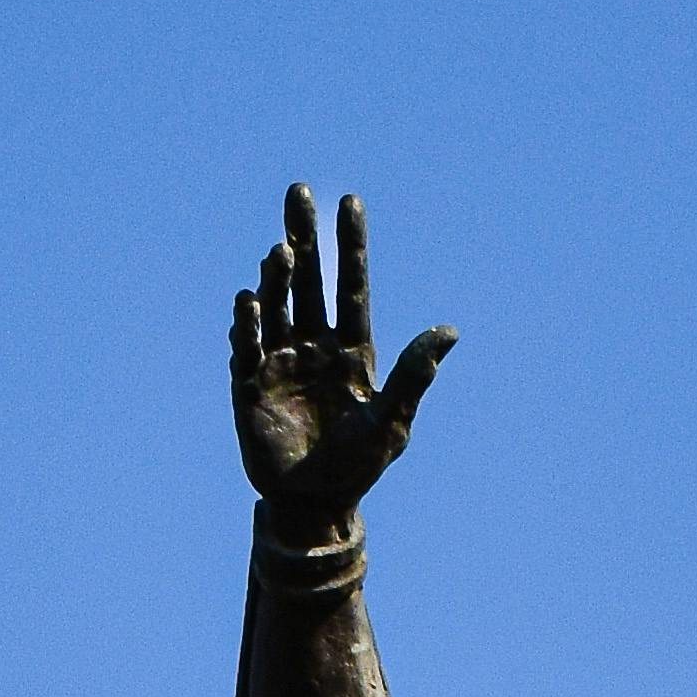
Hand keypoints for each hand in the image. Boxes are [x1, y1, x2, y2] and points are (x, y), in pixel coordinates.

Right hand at [233, 183, 454, 530]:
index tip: (349, 201)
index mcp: (352, 349)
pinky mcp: (249, 386)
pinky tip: (249, 303)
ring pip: (276, 306)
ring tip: (279, 251)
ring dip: (275, 278)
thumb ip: (414, 375)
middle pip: (307, 280)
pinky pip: (247, 349)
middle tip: (297, 192)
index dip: (349, 245)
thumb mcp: (391, 422)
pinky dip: (248, 326)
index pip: (351, 286)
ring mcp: (279, 362)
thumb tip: (449, 331)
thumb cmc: (358, 466)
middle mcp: (313, 345)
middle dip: (302, 237)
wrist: (315, 504)